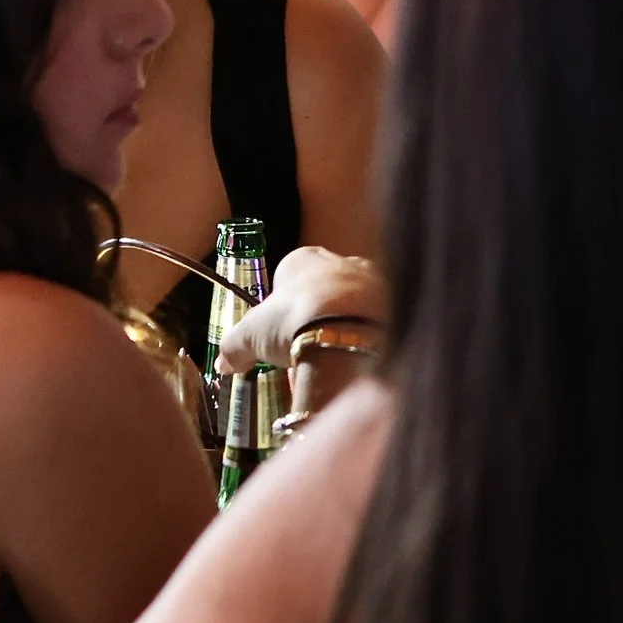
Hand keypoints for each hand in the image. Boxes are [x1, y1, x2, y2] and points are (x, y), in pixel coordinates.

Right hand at [214, 247, 387, 373]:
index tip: (281, 328)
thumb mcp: (251, 336)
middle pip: (325, 287)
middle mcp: (342, 260)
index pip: (290, 273)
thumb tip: (223, 363)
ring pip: (355, 302)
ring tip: (334, 357)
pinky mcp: (398, 298)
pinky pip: (379, 318)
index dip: (283, 302)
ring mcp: (373, 278)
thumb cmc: (295, 320)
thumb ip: (234, 347)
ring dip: (344, 325)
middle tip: (307, 346)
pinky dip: (368, 335)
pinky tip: (359, 356)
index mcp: (303, 259)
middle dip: (316, 315)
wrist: (351, 328)